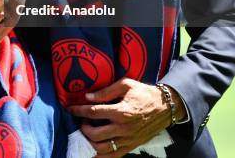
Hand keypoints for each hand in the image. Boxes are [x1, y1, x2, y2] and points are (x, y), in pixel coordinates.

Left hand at [68, 78, 185, 157]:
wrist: (165, 108)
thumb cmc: (143, 93)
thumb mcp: (125, 85)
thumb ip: (105, 91)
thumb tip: (87, 97)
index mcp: (121, 111)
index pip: (93, 112)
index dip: (78, 110)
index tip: (70, 109)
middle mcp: (123, 128)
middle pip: (94, 134)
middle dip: (83, 127)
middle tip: (82, 120)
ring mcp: (127, 140)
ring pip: (101, 149)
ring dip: (89, 142)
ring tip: (88, 132)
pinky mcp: (131, 147)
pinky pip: (113, 156)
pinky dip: (100, 156)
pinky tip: (93, 151)